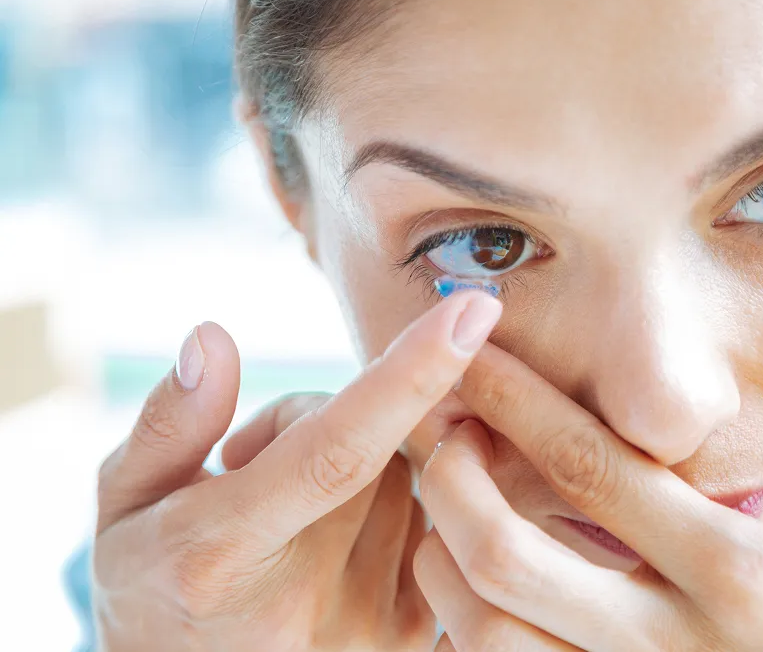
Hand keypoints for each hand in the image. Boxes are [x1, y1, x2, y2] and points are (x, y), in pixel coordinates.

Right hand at [92, 292, 501, 651]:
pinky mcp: (408, 640)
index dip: (407, 377)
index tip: (470, 312)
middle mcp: (308, 601)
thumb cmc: (152, 577)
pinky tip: (338, 537)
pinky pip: (432, 520)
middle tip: (260, 463)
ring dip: (365, 465)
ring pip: (409, 480)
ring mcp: (367, 629)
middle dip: (327, 421)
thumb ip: (169, 422)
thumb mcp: (123, 501)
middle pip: (375, 447)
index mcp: (223, 553)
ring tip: (295, 512)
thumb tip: (214, 337)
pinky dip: (397, 503)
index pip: (336, 452)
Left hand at [414, 310, 762, 651]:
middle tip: (424, 416)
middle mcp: (672, 645)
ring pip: (489, 634)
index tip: (467, 354)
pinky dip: (469, 628)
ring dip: (443, 559)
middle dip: (448, 474)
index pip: (596, 470)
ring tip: (432, 495)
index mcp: (743, 577)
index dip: (518, 403)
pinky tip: (467, 577)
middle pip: (510, 554)